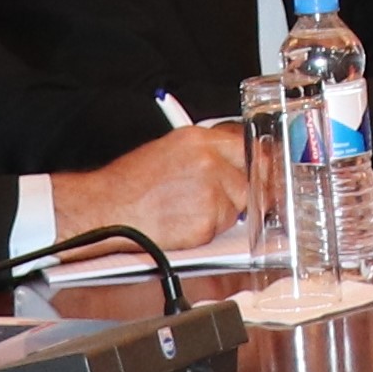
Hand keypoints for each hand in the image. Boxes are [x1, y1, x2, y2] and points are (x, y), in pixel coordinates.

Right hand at [54, 121, 252, 253]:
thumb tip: (233, 161)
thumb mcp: (169, 152)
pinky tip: (182, 224)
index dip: (259, 162)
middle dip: (245, 191)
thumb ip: (205, 154)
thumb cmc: (129, 185)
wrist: (106, 210)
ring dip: (220, 213)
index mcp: (198, 140)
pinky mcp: (206, 221)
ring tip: (186, 210)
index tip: (265, 172)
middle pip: (252, 177)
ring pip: (238, 206)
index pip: (248, 146)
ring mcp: (210, 192)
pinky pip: (221, 229)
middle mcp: (208, 162)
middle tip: (227, 200)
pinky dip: (206, 231)